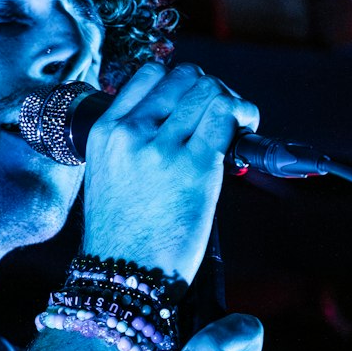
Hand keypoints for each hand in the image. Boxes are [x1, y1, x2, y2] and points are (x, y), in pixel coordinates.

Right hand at [82, 62, 258, 287]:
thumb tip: (182, 117)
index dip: (180, 82)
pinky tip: (246, 129)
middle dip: (210, 89)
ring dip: (230, 101)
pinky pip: (226, 114)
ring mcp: (162, 148)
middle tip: (220, 115)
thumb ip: (134, 142)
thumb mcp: (110, 175)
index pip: (150, 74)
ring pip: (209, 91)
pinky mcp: (196, 166)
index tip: (192, 102)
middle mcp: (131, 133)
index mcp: (105, 132)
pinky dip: (243, 114)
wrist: (125, 275)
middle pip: (184, 78)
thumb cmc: (122, 234)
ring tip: (237, 123)